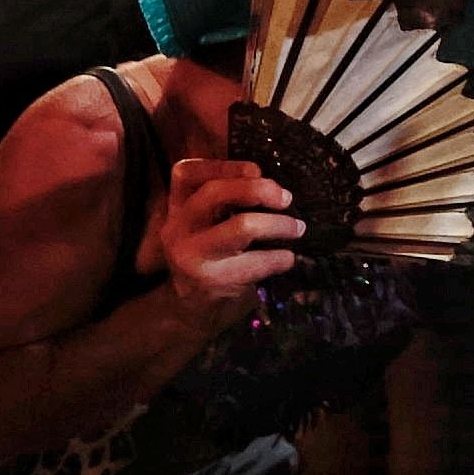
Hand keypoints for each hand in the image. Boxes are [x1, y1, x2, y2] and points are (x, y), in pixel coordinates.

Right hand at [159, 160, 299, 328]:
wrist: (189, 309)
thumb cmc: (208, 255)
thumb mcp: (204, 224)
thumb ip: (226, 200)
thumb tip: (273, 186)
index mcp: (176, 207)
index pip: (187, 173)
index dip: (224, 165)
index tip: (257, 169)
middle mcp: (178, 228)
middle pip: (216, 193)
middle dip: (259, 190)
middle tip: (287, 199)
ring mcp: (192, 256)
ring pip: (242, 226)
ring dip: (279, 225)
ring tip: (297, 229)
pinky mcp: (212, 280)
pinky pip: (257, 262)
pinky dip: (280, 258)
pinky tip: (288, 258)